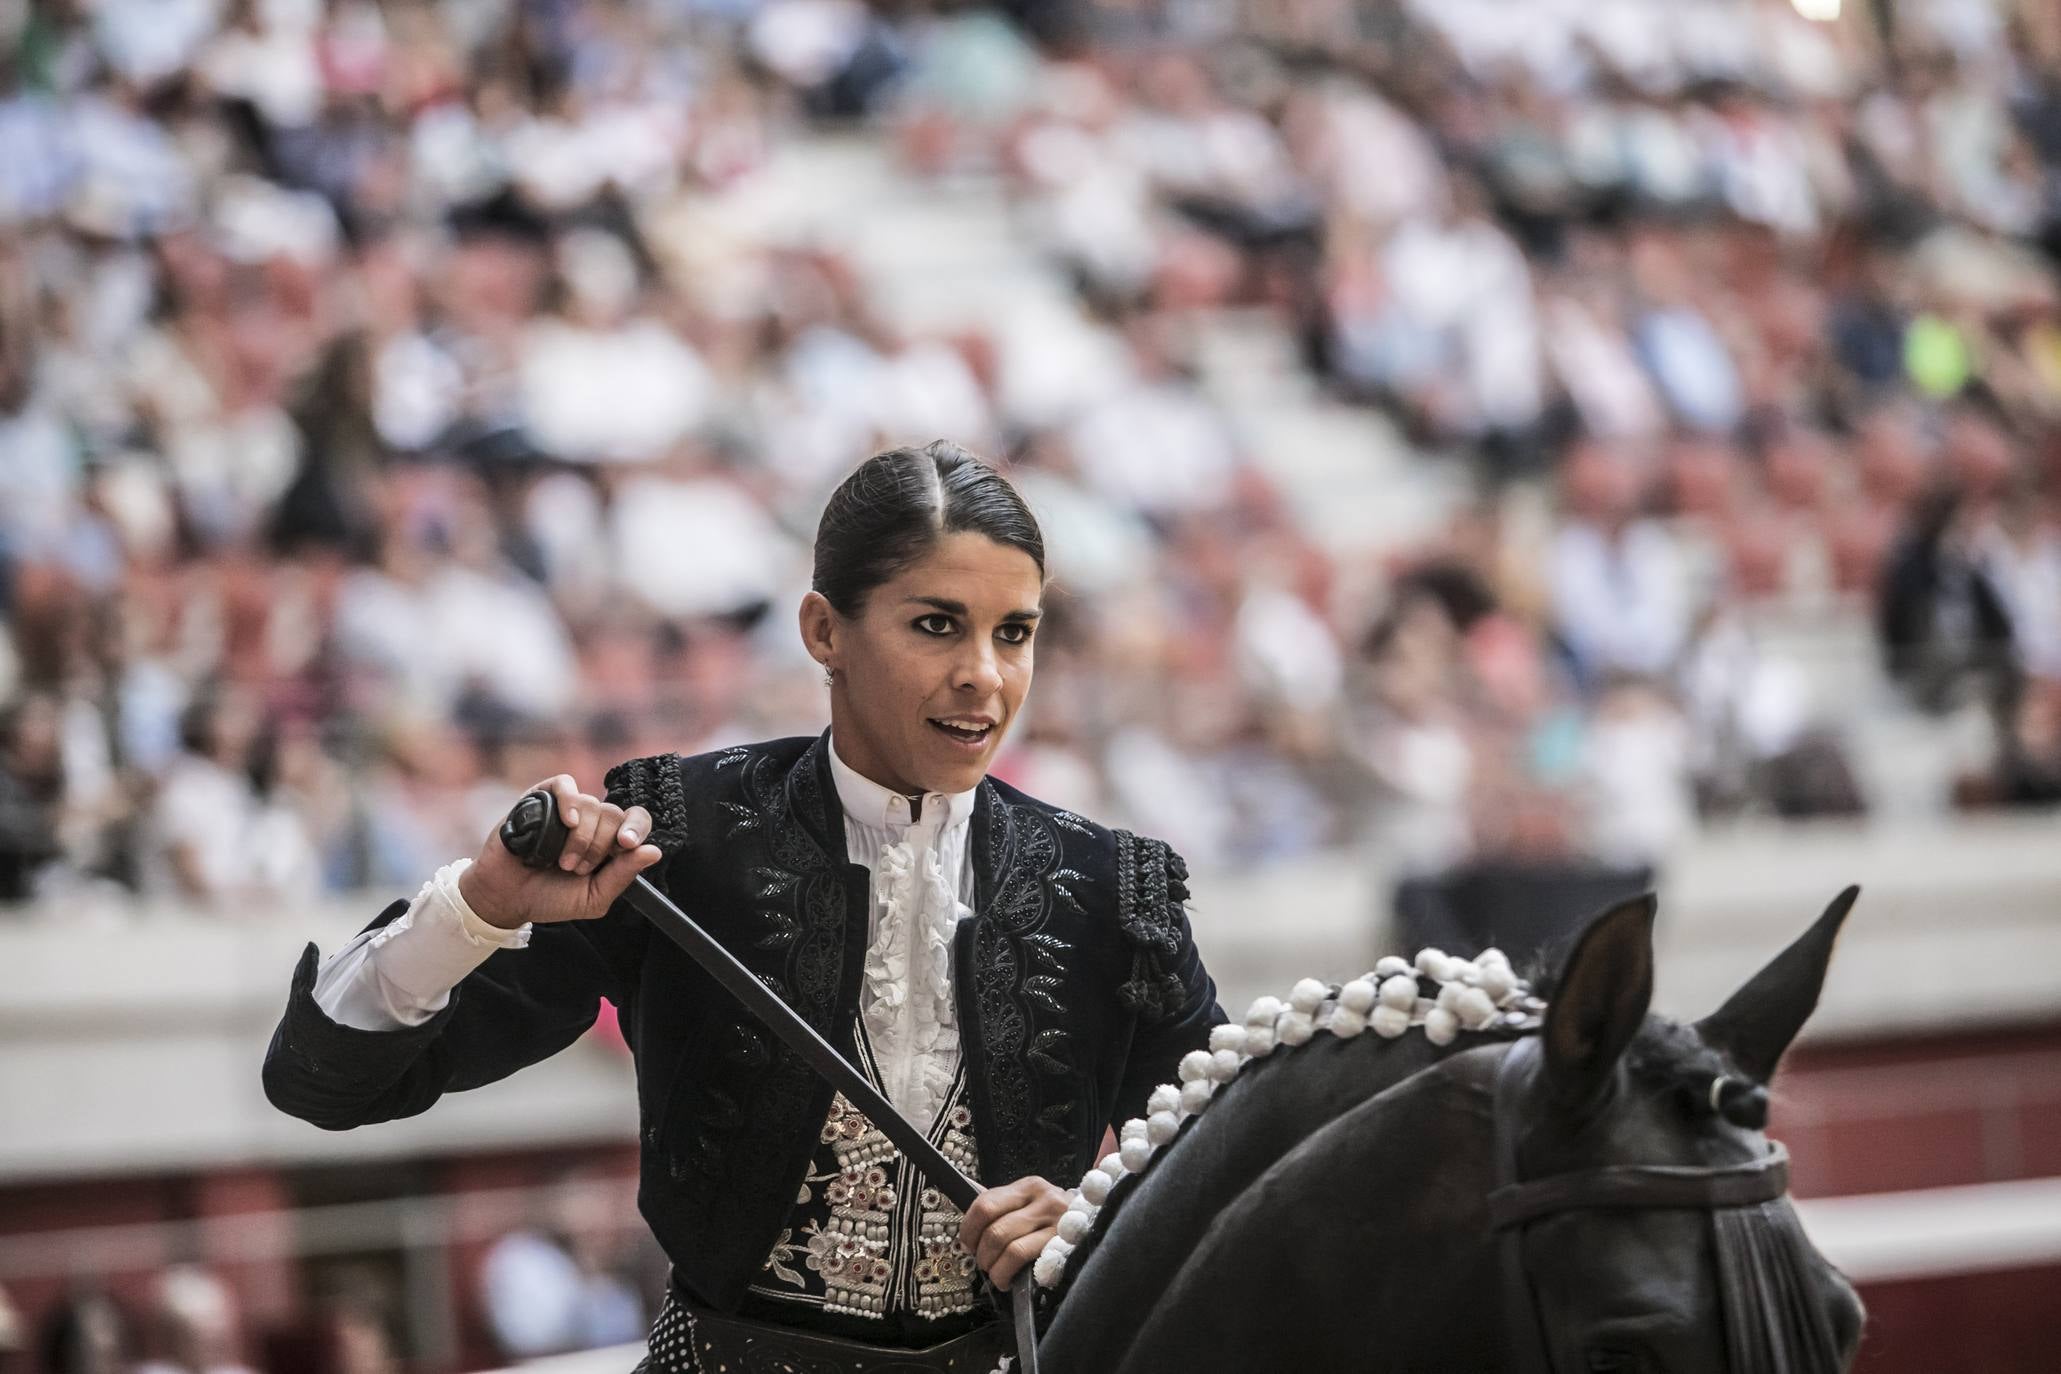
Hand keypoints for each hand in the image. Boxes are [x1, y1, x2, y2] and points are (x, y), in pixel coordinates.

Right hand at [458, 774, 663, 929]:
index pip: (636, 820)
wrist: (507, 897)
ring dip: (580, 837)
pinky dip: (569, 800)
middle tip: (577, 869)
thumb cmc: (550, 898)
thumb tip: (653, 851)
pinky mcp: (540, 798)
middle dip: (599, 846)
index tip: (627, 844)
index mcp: (608, 841)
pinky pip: (564, 783)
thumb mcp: (594, 897)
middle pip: (613, 814)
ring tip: (562, 861)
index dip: (637, 827)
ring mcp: (566, 807)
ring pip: (590, 803)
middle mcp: (591, 821)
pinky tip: (566, 821)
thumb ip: (623, 875)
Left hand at [958, 1175, 1067, 1289]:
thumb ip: (1002, 1209)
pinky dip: (1006, 1273)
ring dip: (993, 1267)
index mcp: (1029, 1186)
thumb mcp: (1030, 1206)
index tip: (967, 1245)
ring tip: (996, 1274)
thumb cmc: (1054, 1222)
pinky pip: (1021, 1257)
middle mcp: (1044, 1198)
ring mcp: (1056, 1221)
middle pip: (994, 1228)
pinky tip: (1008, 1280)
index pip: (985, 1204)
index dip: (969, 1229)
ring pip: (1006, 1245)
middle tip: (983, 1263)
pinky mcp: (1062, 1244)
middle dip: (981, 1253)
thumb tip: (968, 1228)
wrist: (1095, 1228)